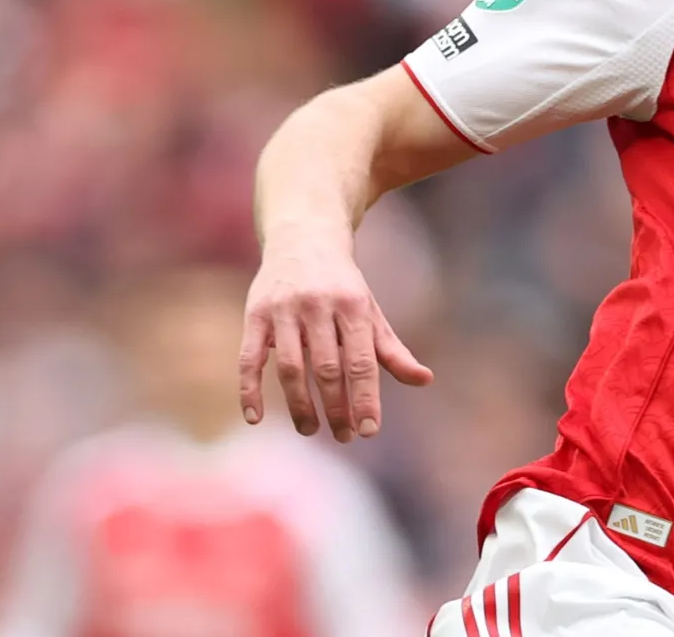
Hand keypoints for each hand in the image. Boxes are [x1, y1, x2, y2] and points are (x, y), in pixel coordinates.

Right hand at [238, 243, 433, 441]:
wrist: (304, 237)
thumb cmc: (343, 286)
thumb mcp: (371, 312)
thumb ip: (392, 350)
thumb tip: (425, 380)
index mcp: (353, 306)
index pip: (361, 361)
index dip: (366, 398)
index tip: (369, 431)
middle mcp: (319, 306)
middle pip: (327, 368)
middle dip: (336, 407)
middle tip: (344, 436)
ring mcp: (284, 309)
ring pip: (290, 367)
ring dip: (300, 405)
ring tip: (310, 430)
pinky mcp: (255, 313)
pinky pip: (248, 358)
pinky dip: (249, 389)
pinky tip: (256, 418)